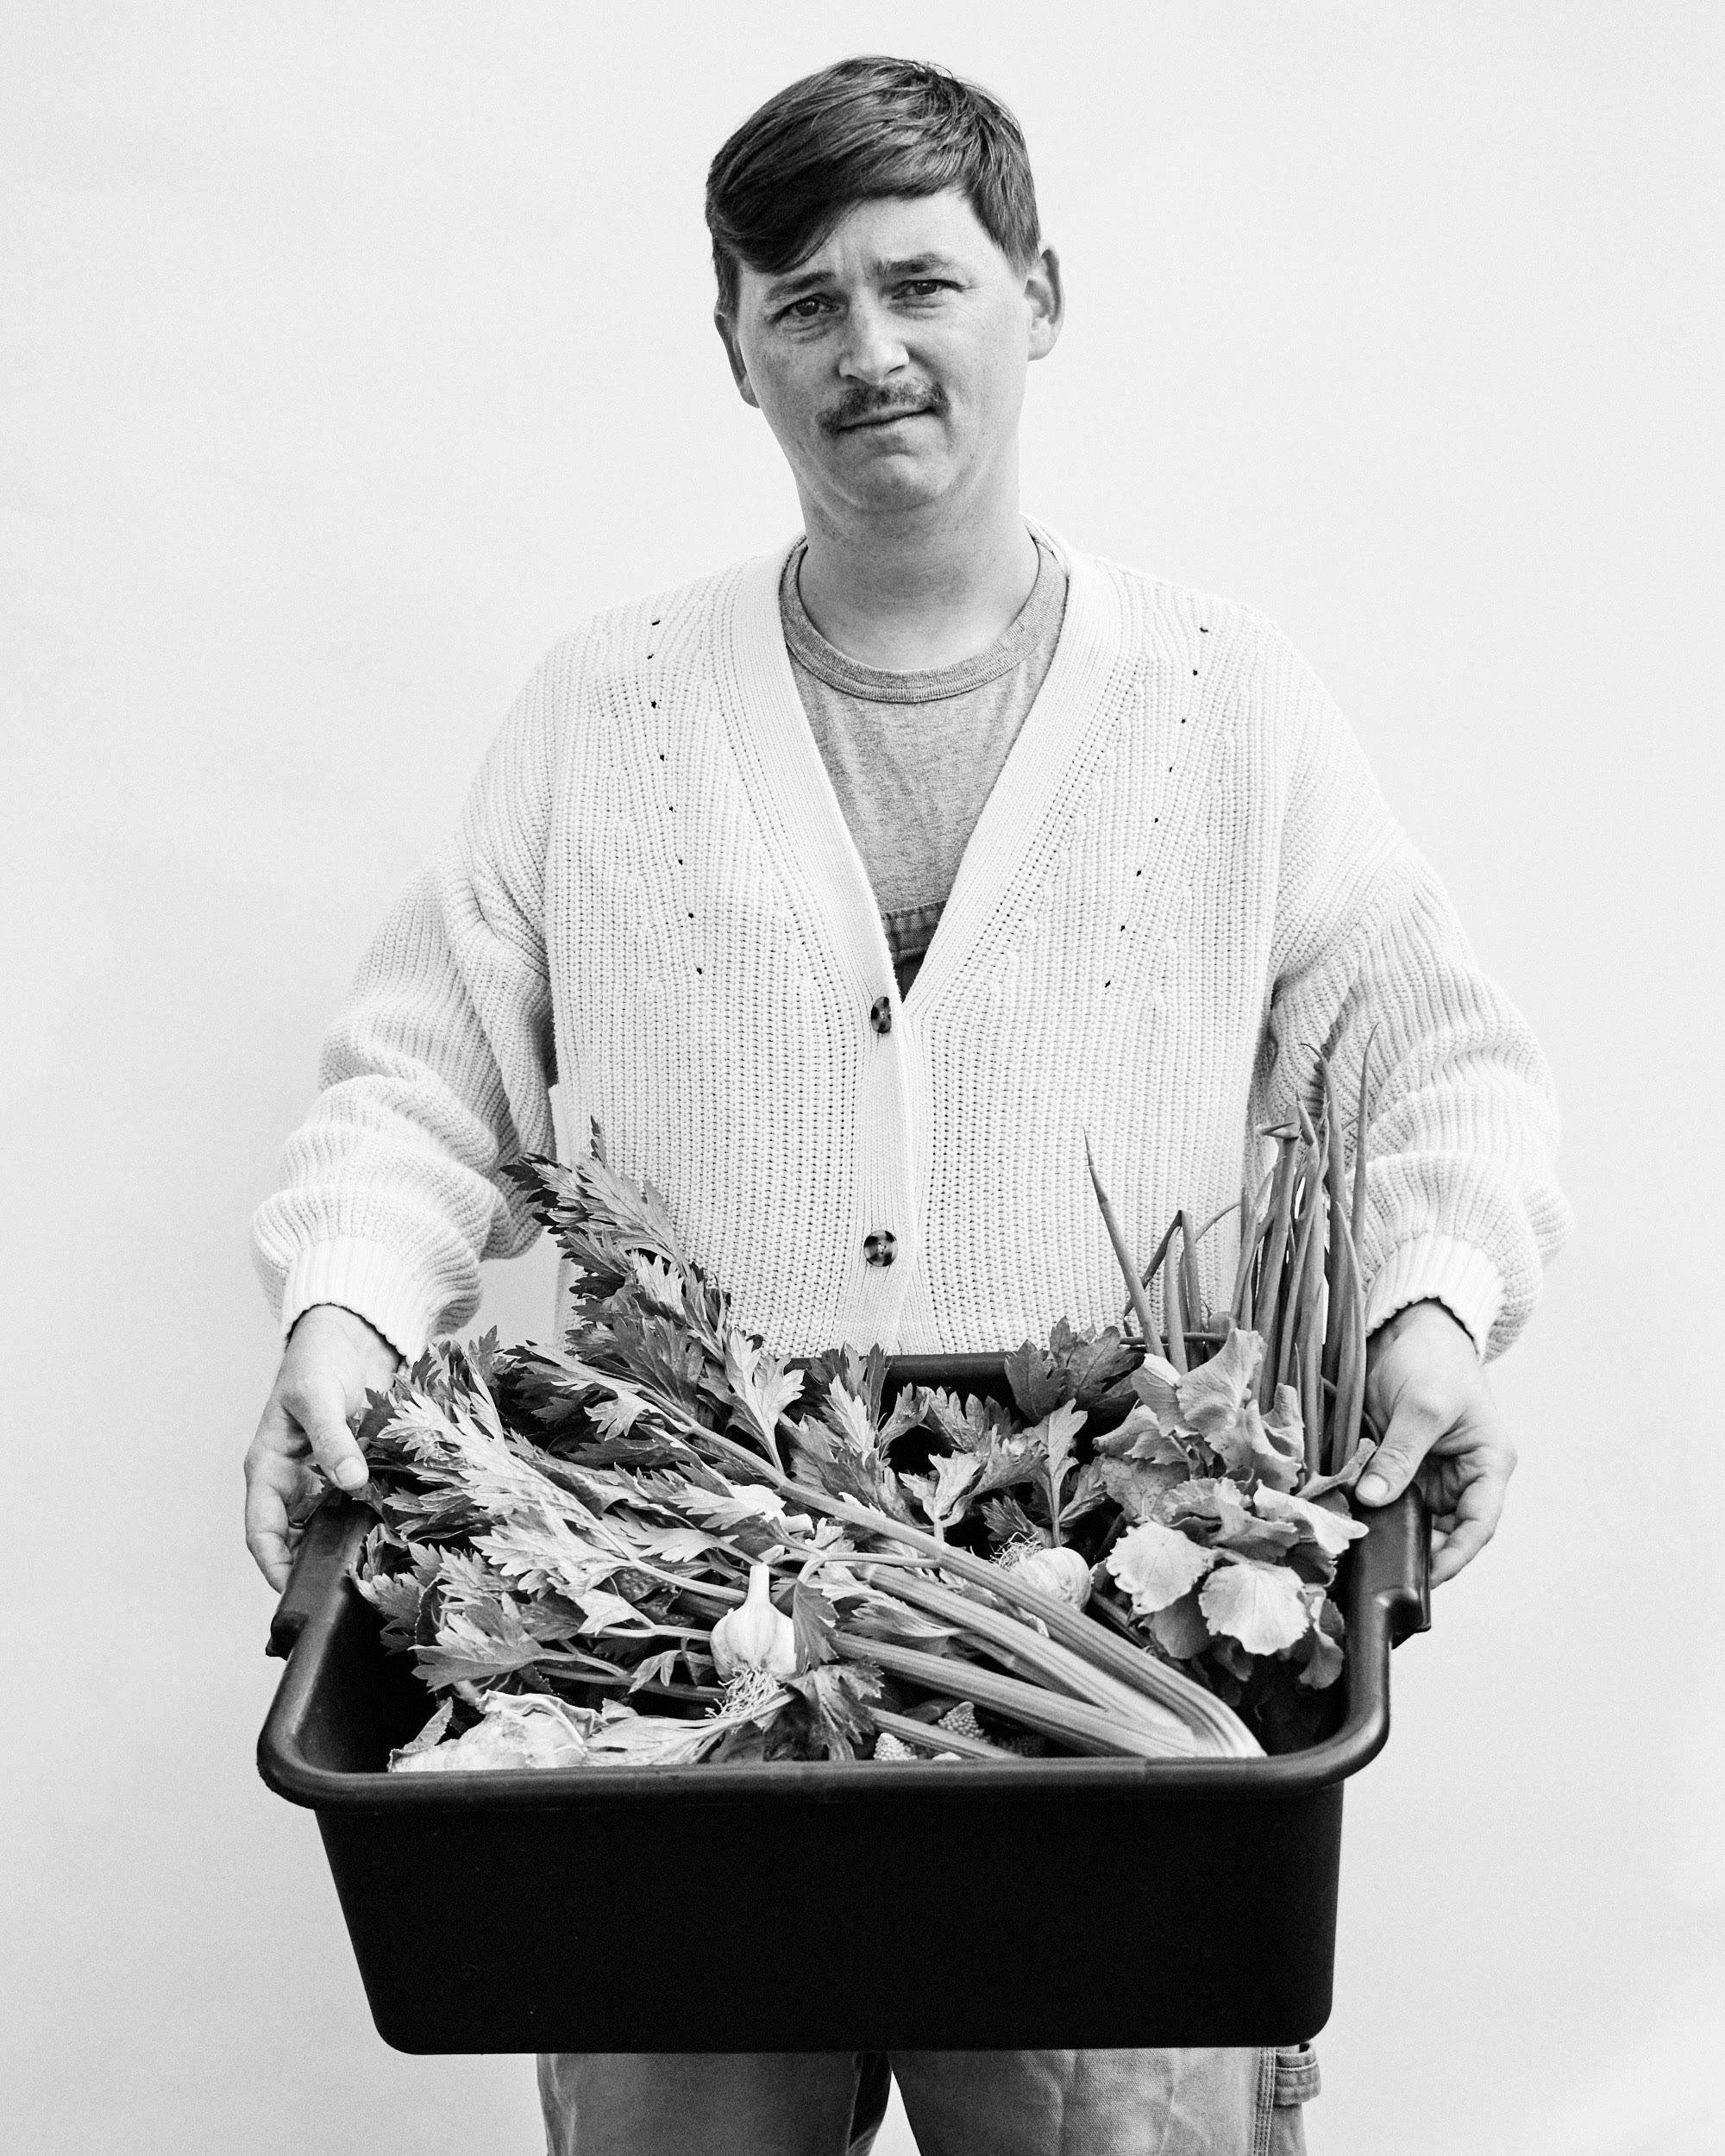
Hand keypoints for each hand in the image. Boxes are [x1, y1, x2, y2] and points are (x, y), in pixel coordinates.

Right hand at [245, 1304, 400, 1590]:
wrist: (350, 1337)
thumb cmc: (316, 1363)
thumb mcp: (317, 1398)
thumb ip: (332, 1440)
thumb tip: (351, 1482)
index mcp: (269, 1469)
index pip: (262, 1532)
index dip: (274, 1566)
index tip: (297, 1593)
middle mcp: (295, 1482)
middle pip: (298, 1539)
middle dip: (317, 1565)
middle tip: (347, 1590)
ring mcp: (326, 1479)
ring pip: (331, 1526)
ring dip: (349, 1545)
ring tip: (376, 1569)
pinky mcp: (357, 1471)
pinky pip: (362, 1504)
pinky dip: (374, 1519)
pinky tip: (398, 1535)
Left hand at [1358, 1300, 1514, 1585]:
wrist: (1410, 1325)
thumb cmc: (1433, 1358)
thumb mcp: (1423, 1406)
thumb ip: (1401, 1454)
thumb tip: (1374, 1499)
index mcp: (1488, 1465)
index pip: (1477, 1526)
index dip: (1453, 1557)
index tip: (1422, 1577)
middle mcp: (1462, 1475)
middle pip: (1442, 1531)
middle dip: (1414, 1549)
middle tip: (1376, 1566)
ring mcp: (1429, 1471)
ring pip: (1411, 1518)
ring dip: (1388, 1530)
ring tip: (1358, 1546)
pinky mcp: (1399, 1463)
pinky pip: (1387, 1496)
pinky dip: (1370, 1508)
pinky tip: (1348, 1519)